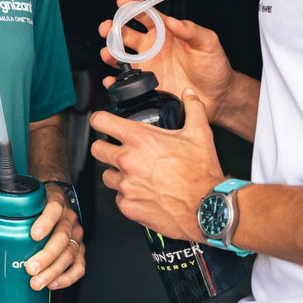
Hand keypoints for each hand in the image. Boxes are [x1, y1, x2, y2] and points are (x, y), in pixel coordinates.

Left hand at [0, 189, 86, 291]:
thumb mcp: (23, 204)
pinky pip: (79, 266)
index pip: (54, 209)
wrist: (57, 202)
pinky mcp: (80, 250)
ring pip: (70, 254)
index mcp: (55, 203)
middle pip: (62, 237)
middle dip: (46, 255)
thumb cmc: (37, 206)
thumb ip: (0, 213)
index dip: (45, 222)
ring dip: (53, 271)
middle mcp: (68, 219)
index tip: (33, 235)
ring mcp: (75, 236)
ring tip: (36, 283)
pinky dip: (67, 278)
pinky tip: (52, 285)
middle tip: (29, 268)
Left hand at [91, 90, 223, 241]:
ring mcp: (126, 185)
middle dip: (106, 147)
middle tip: (120, 150)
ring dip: (117, 174)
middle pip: (97, 149)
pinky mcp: (128, 206)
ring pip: (106, 175)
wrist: (206, 208)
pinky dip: (128, 195)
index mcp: (140, 139)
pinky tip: (143, 192)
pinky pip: (119, 197)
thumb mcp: (200, 134)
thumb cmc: (201, 174)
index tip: (103, 122)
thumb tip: (189, 94)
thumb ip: (193, 108)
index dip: (100, 120)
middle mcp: (128, 161)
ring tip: (136, 174)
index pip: (101, 121)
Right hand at [98, 0, 235, 122]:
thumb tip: (173, 21)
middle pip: (126, 33)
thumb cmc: (214, 66)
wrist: (217, 96)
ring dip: (110, 52)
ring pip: (120, 57)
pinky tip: (111, 81)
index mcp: (165, 32)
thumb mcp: (208, 43)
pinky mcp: (146, 86)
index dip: (133, 6)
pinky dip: (114, 82)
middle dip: (113, 28)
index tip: (122, 1)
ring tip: (107, 53)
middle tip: (108, 28)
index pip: (146, 14)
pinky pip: (125, 83)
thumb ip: (192, 30)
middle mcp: (152, 47)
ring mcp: (147, 66)